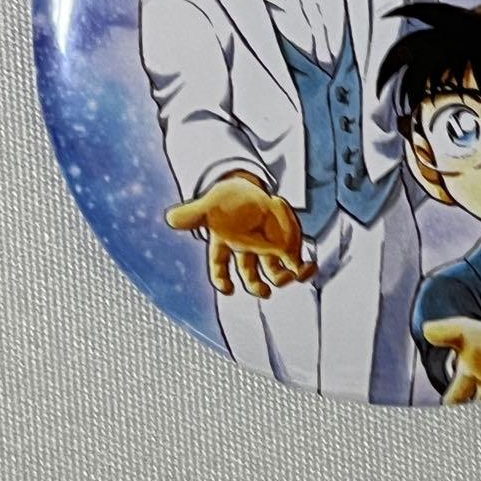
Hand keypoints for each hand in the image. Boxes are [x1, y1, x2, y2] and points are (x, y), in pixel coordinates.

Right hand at [164, 172, 315, 297]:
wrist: (246, 188)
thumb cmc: (225, 200)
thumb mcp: (209, 203)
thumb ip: (192, 214)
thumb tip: (170, 219)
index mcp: (224, 243)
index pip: (219, 265)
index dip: (222, 279)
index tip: (228, 289)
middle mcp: (245, 250)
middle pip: (250, 274)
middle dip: (257, 285)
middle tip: (263, 292)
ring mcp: (265, 248)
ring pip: (273, 271)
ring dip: (281, 278)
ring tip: (290, 276)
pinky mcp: (284, 243)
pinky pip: (293, 261)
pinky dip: (302, 268)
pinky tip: (309, 267)